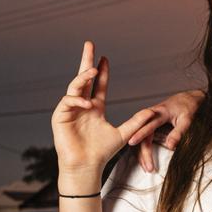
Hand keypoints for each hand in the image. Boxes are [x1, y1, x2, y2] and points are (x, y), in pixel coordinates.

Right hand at [52, 42, 156, 187]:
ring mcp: (70, 110)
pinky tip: (87, 102)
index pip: (98, 85)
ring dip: (82, 77)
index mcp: (94, 108)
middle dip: (86, 61)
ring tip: (91, 70)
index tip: (105, 58)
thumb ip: (136, 122)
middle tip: (89, 45)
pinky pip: (67, 102)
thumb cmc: (102, 153)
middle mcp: (82, 106)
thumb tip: (152, 111)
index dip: (101, 72)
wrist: (87, 166)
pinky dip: (76, 99)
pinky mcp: (60, 117)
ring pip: (74, 87)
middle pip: (83, 79)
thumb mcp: (124, 134)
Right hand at [125, 89, 204, 172]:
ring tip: (147, 168)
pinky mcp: (148, 125)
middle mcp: (149, 116)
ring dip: (142, 154)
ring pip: (141, 139)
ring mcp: (147, 121)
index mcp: (159, 113)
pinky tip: (144, 160)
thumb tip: (170, 147)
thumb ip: (178, 132)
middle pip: (142, 136)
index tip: (132, 143)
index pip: (147, 125)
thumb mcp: (187, 119)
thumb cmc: (187, 108)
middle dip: (143, 153)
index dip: (140, 134)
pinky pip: (143, 139)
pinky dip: (143, 150)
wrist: (186, 99)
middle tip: (148, 168)